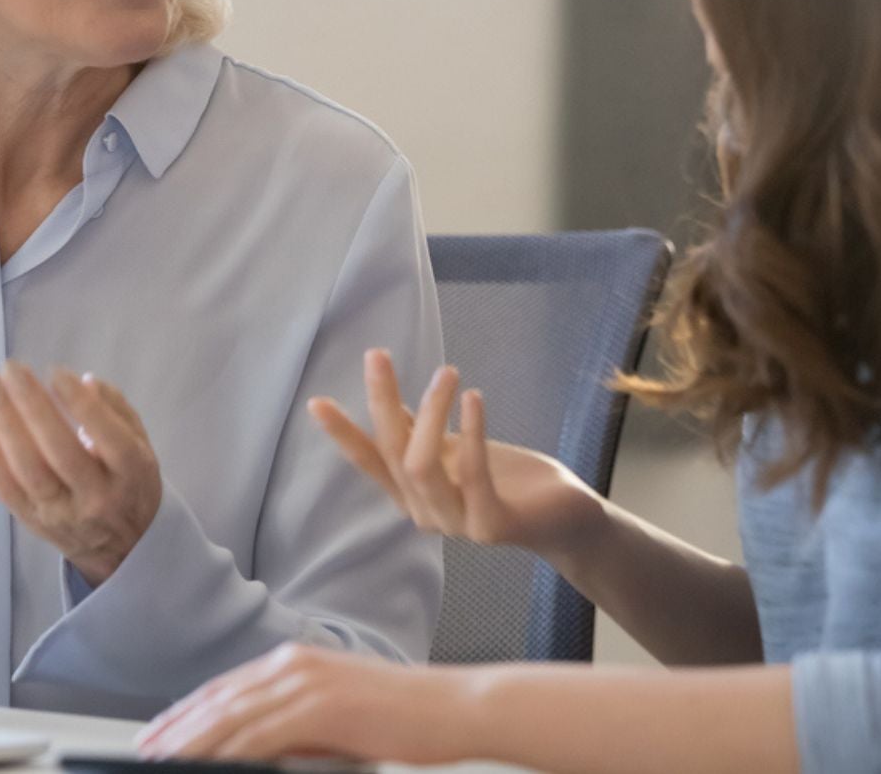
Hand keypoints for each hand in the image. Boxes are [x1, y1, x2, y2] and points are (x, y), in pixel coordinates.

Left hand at [0, 361, 160, 585]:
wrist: (121, 548)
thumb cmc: (130, 482)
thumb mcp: (142, 443)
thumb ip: (116, 409)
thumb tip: (83, 381)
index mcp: (131, 474)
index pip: (106, 436)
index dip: (78, 403)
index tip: (54, 371)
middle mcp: (95, 497)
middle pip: (58, 450)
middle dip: (30, 404)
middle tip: (10, 368)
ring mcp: (60, 513)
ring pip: (24, 467)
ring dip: (1, 421)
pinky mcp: (30, 521)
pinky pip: (1, 485)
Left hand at [138, 643, 479, 763]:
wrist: (457, 707)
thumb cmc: (407, 717)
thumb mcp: (339, 717)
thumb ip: (297, 726)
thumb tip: (258, 750)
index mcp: (297, 660)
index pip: (227, 690)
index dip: (187, 713)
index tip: (159, 735)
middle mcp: (294, 663)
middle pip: (218, 700)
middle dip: (175, 729)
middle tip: (144, 751)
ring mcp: (306, 681)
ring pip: (229, 717)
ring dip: (189, 742)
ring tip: (161, 761)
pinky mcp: (319, 705)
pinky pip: (259, 734)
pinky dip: (226, 751)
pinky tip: (206, 764)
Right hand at [309, 349, 604, 559]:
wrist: (564, 517)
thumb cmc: (508, 480)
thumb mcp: (456, 450)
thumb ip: (422, 433)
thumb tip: (388, 399)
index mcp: (412, 495)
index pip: (369, 461)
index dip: (343, 434)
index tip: (316, 401)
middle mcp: (426, 513)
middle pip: (392, 453)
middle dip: (381, 402)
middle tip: (376, 355)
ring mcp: (456, 524)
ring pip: (422, 465)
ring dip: (431, 412)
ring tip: (446, 372)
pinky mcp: (491, 526)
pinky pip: (473, 475)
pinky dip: (470, 432)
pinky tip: (473, 397)